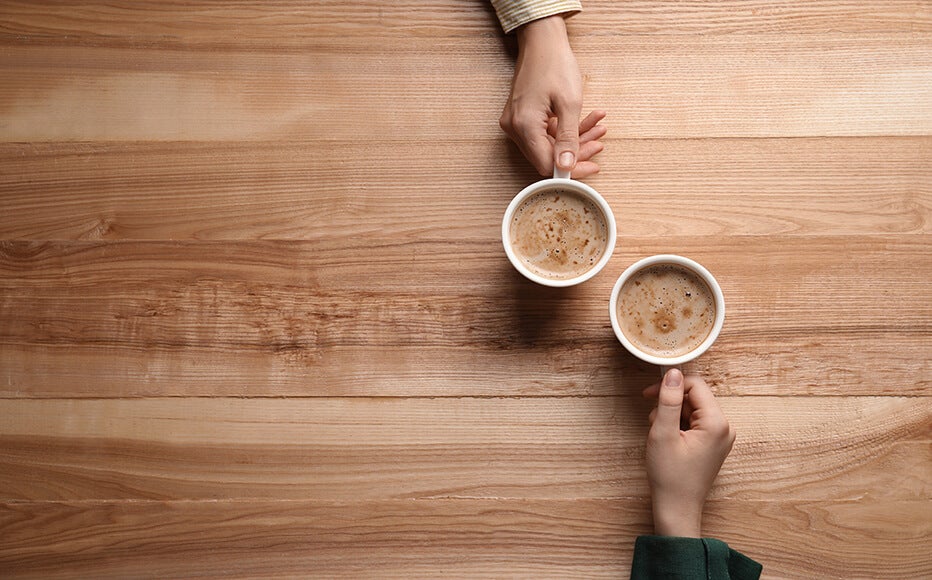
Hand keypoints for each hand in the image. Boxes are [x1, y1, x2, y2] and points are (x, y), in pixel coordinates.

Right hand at [499, 15, 604, 177]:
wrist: (541, 41)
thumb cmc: (554, 64)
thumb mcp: (569, 103)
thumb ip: (568, 138)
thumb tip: (566, 167)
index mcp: (524, 126)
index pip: (546, 164)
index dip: (571, 169)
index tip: (592, 166)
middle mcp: (514, 128)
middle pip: (547, 155)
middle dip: (576, 151)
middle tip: (598, 143)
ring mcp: (516, 123)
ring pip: (548, 144)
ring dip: (574, 138)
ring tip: (597, 127)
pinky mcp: (521, 118)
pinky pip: (544, 132)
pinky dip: (564, 129)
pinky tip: (585, 121)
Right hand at [642, 369, 735, 537]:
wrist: (677, 508)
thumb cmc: (670, 476)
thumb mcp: (663, 433)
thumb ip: (668, 400)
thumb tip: (672, 373)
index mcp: (716, 423)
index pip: (695, 385)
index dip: (670, 386)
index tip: (649, 395)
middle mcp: (724, 428)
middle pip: (694, 397)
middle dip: (670, 404)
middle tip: (653, 421)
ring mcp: (720, 437)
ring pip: (692, 409)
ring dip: (671, 415)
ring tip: (660, 435)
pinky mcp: (712, 444)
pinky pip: (694, 423)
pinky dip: (677, 426)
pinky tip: (668, 440)